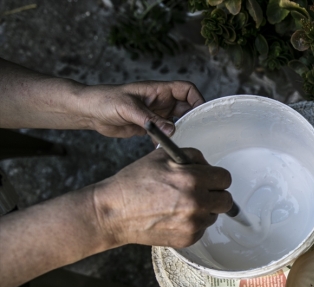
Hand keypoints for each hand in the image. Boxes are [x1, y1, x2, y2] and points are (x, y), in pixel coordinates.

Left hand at [78, 81, 204, 138]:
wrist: (89, 111)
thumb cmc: (106, 100)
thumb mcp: (129, 108)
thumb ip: (151, 120)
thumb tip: (172, 130)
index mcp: (159, 90)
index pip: (187, 89)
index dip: (197, 99)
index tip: (202, 113)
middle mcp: (160, 102)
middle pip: (186, 107)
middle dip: (192, 119)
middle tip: (196, 132)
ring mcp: (156, 115)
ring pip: (177, 122)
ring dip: (181, 132)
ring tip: (182, 142)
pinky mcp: (149, 127)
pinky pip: (165, 134)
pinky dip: (167, 141)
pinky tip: (164, 148)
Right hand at [92, 148, 231, 247]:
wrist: (113, 212)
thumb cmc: (135, 182)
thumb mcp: (162, 156)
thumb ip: (192, 157)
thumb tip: (209, 166)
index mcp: (192, 179)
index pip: (225, 178)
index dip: (216, 177)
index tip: (210, 179)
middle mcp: (196, 203)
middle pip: (226, 200)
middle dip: (215, 195)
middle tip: (201, 193)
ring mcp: (193, 223)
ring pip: (214, 215)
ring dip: (204, 210)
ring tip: (179, 205)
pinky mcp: (188, 239)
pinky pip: (201, 228)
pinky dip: (193, 223)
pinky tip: (173, 217)